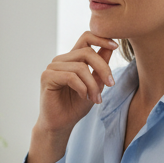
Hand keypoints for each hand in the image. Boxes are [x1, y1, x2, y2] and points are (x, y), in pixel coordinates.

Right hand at [28, 32, 117, 162]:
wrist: (61, 124)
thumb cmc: (75, 106)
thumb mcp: (95, 85)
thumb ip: (100, 67)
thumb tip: (111, 48)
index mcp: (72, 59)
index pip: (86, 37)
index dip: (101, 38)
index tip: (116, 46)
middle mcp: (61, 60)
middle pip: (87, 52)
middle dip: (103, 68)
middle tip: (111, 84)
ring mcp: (52, 67)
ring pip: (80, 67)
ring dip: (92, 84)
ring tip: (96, 98)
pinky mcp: (47, 77)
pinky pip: (70, 77)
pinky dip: (81, 87)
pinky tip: (83, 96)